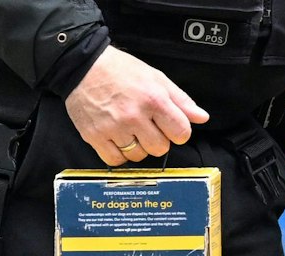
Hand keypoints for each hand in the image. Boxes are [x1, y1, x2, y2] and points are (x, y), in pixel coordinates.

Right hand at [64, 45, 209, 166]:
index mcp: (153, 100)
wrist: (83, 65)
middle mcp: (134, 116)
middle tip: (146, 126)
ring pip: (138, 156)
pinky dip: (118, 154)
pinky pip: (115, 160)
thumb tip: (202, 118)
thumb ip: (180, 100)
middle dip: (157, 139)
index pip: (181, 133)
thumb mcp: (155, 78)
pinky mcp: (95, 136)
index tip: (169, 126)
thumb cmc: (121, 70)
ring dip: (137, 147)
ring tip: (129, 129)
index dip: (178, 131)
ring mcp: (114, 128)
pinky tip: (116, 139)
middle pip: (160, 148)